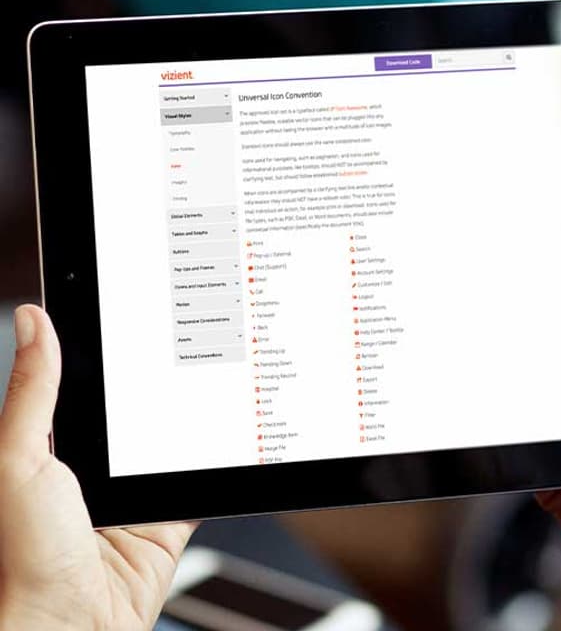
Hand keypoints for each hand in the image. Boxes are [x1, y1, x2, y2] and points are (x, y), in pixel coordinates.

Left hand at [0, 305, 198, 629]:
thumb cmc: (21, 558)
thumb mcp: (19, 459)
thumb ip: (34, 392)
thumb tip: (34, 321)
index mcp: (54, 445)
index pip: (84, 381)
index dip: (107, 348)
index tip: (131, 313)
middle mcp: (96, 466)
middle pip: (137, 409)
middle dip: (160, 382)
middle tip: (185, 342)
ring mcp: (135, 491)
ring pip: (172, 440)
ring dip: (190, 421)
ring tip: (212, 381)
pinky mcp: (168, 516)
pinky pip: (199, 480)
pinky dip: (217, 463)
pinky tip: (229, 436)